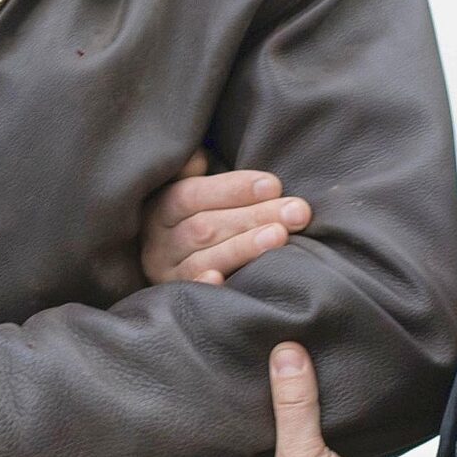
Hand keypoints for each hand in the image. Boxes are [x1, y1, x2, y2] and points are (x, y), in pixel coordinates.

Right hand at [141, 149, 312, 285]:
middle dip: (254, 216)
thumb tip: (198, 156)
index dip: (232, 189)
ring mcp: (168, 273)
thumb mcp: (187, 194)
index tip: (274, 185)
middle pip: (205, 227)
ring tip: (279, 236)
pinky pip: (193, 293)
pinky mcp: (179, 300)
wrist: (169, 268)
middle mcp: (159, 242)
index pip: (192, 195)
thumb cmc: (194, 222)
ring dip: (243, 247)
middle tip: (297, 212)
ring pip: (205, 258)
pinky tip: (223, 280)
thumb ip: (191, 174)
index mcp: (161, 209)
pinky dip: (206, 287)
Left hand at [229, 343, 367, 456]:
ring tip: (307, 371)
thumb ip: (293, 405)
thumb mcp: (300, 453)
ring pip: (302, 440)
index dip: (238, 403)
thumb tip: (285, 352)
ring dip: (309, 417)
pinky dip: (337, 430)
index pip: (234, 432)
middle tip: (278, 361)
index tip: (242, 368)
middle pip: (270, 433)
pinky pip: (332, 447)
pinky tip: (340, 401)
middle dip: (278, 406)